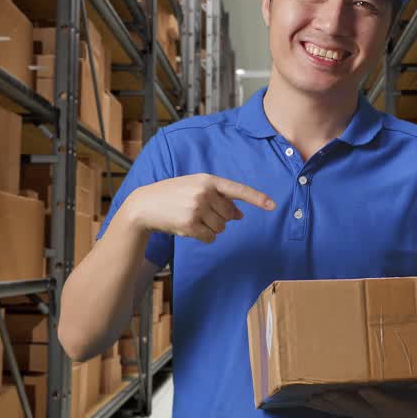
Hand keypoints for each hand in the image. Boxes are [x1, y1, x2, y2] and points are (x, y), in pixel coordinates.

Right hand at [125, 174, 275, 243]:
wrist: (144, 205)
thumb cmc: (172, 195)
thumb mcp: (195, 189)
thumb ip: (219, 199)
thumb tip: (240, 215)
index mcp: (207, 180)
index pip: (237, 190)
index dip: (256, 198)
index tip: (272, 205)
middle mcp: (204, 192)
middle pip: (229, 215)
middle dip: (219, 218)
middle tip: (199, 213)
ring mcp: (197, 208)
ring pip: (221, 228)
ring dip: (210, 228)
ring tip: (191, 218)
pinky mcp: (190, 224)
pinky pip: (210, 237)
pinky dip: (203, 236)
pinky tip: (188, 228)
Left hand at [306, 384, 416, 417]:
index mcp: (392, 407)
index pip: (382, 401)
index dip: (374, 396)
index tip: (365, 390)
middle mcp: (373, 411)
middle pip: (354, 404)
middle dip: (338, 398)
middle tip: (323, 390)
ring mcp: (362, 413)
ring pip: (340, 407)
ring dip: (324, 402)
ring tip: (306, 395)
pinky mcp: (355, 412)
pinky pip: (334, 408)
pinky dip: (321, 404)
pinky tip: (304, 398)